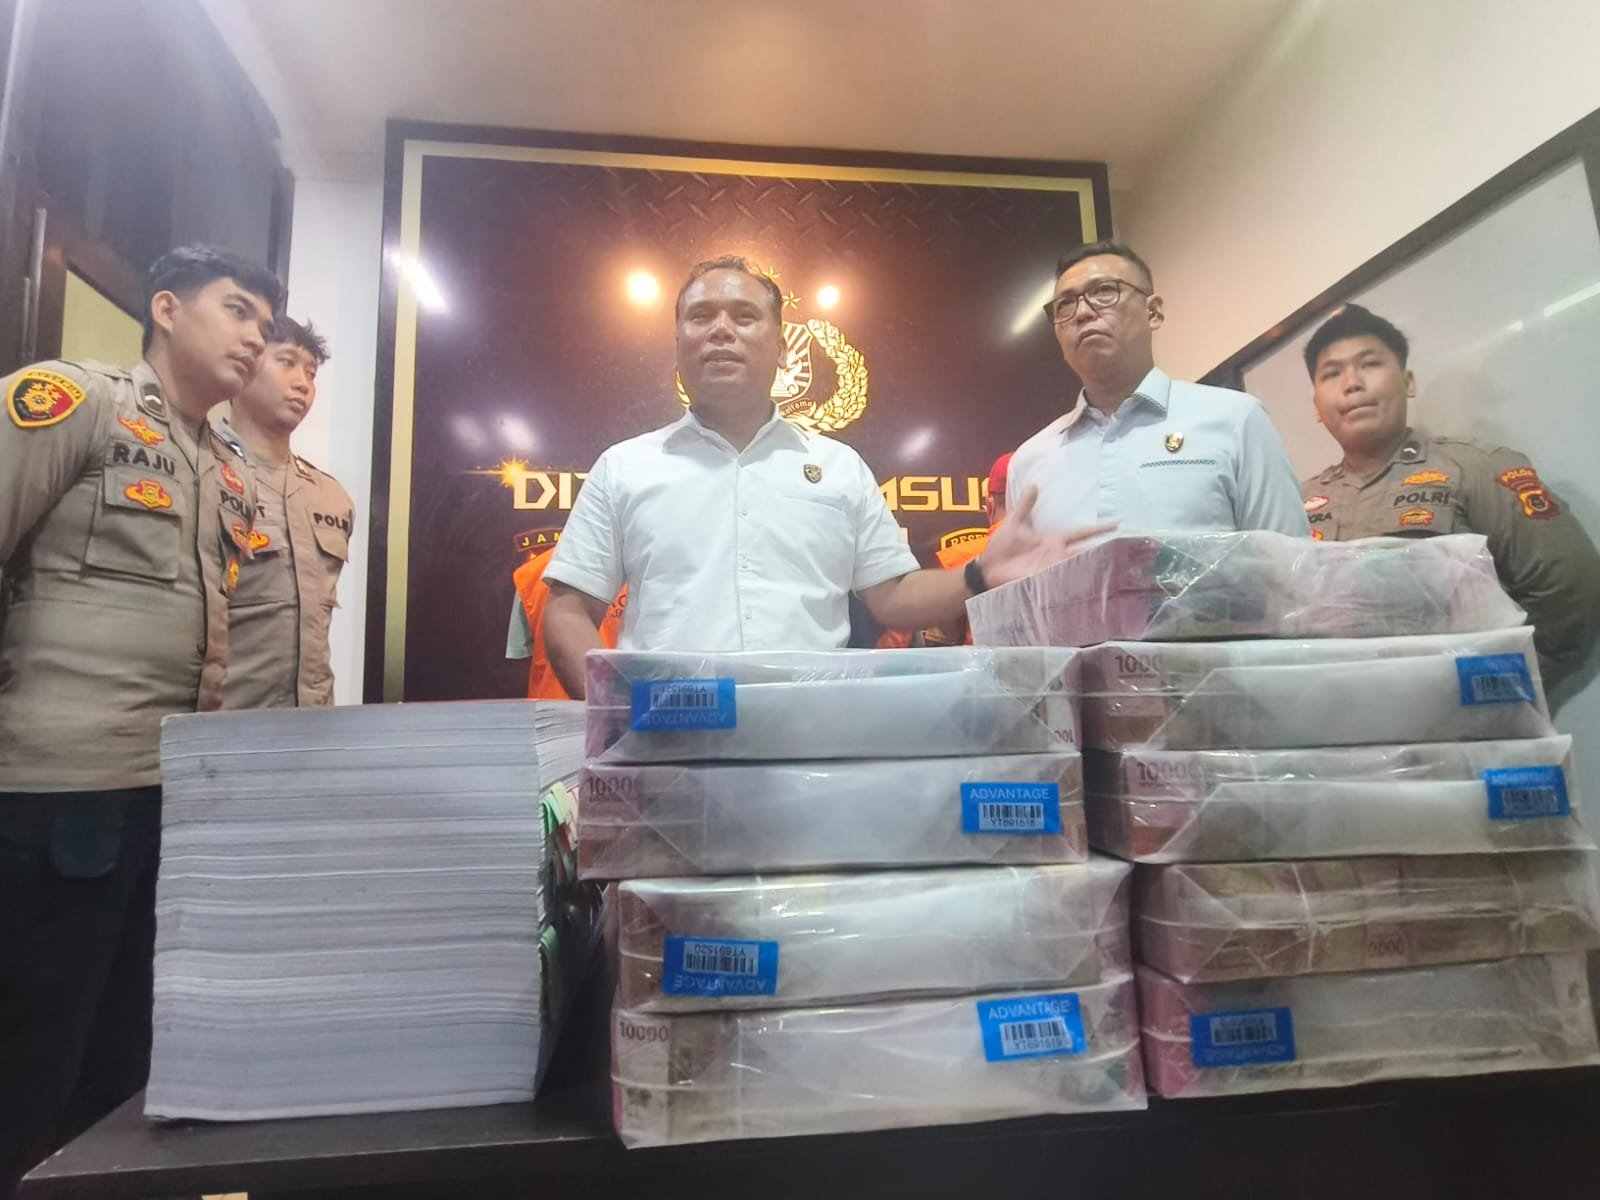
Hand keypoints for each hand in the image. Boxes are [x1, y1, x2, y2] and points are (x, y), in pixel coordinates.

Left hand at [978, 485, 1113, 588]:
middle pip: (1085, 551)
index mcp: (1053, 540)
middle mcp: (1056, 554)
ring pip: (1077, 566)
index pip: (1081, 533)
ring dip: (1093, 567)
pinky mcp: (1043, 580)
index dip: (1097, 529)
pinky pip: (1062, 580)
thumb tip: (1033, 485)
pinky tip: (1089, 582)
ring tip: (1115, 567)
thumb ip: (1025, 505)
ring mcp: (1051, 568)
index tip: (1115, 525)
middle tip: (1125, 550)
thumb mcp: (1014, 522)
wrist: (987, 568)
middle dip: (1103, 551)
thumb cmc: (1001, 547)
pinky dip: (1073, 581)